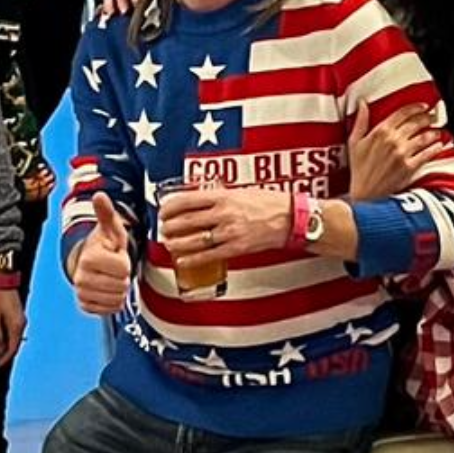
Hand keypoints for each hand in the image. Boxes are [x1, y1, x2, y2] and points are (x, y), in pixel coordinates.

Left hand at [0, 287, 24, 367]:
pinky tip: (0, 340)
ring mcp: (21, 319)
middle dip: (4, 355)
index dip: (3, 359)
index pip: (11, 349)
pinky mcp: (18, 315)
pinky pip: (14, 332)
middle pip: (14, 345)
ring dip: (6, 347)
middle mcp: (21, 324)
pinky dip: (8, 339)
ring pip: (15, 339)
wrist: (3, 279)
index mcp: (16, 326)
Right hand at [69, 193, 132, 316]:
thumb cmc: (105, 244)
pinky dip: (113, 302)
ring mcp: (82, 293)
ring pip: (117, 299)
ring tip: (111, 277)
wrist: (89, 261)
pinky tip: (107, 289)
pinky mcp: (84, 305)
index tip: (116, 255)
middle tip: (114, 268)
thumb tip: (100, 195)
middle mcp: (82, 277)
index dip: (125, 262)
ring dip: (119, 290)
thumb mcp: (110, 228)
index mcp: (90, 257)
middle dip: (123, 277)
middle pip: (121, 286)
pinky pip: (109, 309)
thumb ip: (107, 213)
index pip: (123, 268)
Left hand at [160, 186, 293, 265]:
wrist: (290, 217)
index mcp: (223, 196)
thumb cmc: (268, 202)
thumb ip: (219, 197)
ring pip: (194, 240)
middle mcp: (223, 213)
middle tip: (163, 228)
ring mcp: (229, 232)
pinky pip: (209, 255)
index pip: (187, 200)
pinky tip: (182, 260)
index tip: (163, 210)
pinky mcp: (236, 248)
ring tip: (168, 243)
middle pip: (186, 221)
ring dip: (177, 243)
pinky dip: (192, 259)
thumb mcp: (240, 192)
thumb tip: (199, 201)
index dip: (170, 207)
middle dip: (170, 226)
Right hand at [346, 102, 441, 200]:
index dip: (416, 107)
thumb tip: (362, 104)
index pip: (403, 113)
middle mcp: (393, 140)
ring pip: (425, 137)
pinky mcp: (410, 166)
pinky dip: (435, 148)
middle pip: (417, 122)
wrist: (365, 194)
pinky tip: (438, 146)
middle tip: (432, 118)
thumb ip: (360, 121)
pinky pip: (427, 154)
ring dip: (434, 132)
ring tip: (437, 132)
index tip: (423, 106)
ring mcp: (403, 153)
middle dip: (428, 118)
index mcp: (380, 131)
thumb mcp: (354, 142)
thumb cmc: (359, 169)